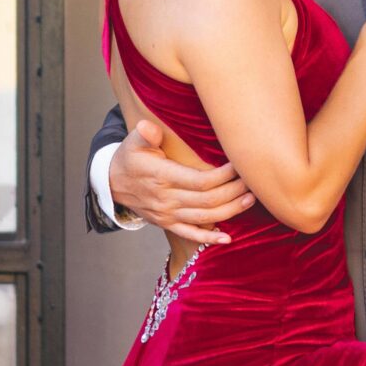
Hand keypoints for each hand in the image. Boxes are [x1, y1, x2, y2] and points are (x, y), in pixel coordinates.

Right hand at [107, 120, 253, 245]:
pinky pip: (190, 234)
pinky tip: (227, 237)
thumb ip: (144, 134)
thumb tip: (148, 127)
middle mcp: (166, 199)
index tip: (239, 165)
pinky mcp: (167, 224)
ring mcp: (167, 214)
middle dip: (234, 191)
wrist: (112, 184)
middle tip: (254, 181)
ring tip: (250, 200)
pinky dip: (209, 238)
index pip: (200, 181)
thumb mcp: (132, 143)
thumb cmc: (129, 158)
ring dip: (230, 211)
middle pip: (208, 201)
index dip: (223, 176)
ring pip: (204, 218)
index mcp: (162, 177)